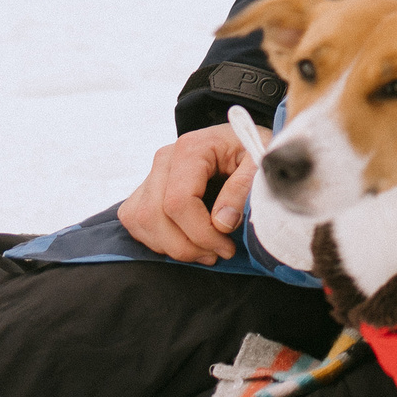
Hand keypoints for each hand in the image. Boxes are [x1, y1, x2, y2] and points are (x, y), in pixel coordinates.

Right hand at [118, 124, 263, 263]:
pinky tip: (186, 243)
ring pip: (141, 222)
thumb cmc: (252, 151)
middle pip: (155, 215)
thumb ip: (243, 189)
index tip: (227, 246)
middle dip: (187, 246)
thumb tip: (222, 223)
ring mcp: (151, 174)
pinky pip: (136, 222)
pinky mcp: (145, 190)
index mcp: (191, 148)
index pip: (179, 201)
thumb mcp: (260, 163)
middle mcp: (164, 160)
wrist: (241, 143)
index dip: (201, 232)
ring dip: (172, 247)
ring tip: (205, 252)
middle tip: (218, 253)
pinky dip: (158, 241)